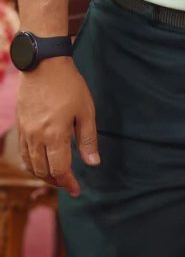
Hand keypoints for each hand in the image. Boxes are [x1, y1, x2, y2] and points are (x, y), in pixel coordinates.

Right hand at [17, 57, 99, 196]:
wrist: (43, 65)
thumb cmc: (69, 86)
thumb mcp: (86, 111)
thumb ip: (88, 139)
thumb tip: (93, 164)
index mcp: (55, 135)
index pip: (59, 170)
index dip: (69, 183)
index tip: (77, 190)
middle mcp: (36, 138)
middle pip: (43, 171)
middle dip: (57, 181)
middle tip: (69, 183)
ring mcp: (25, 133)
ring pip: (30, 165)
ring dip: (43, 175)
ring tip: (57, 176)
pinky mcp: (20, 126)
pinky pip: (23, 154)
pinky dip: (31, 164)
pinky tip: (41, 164)